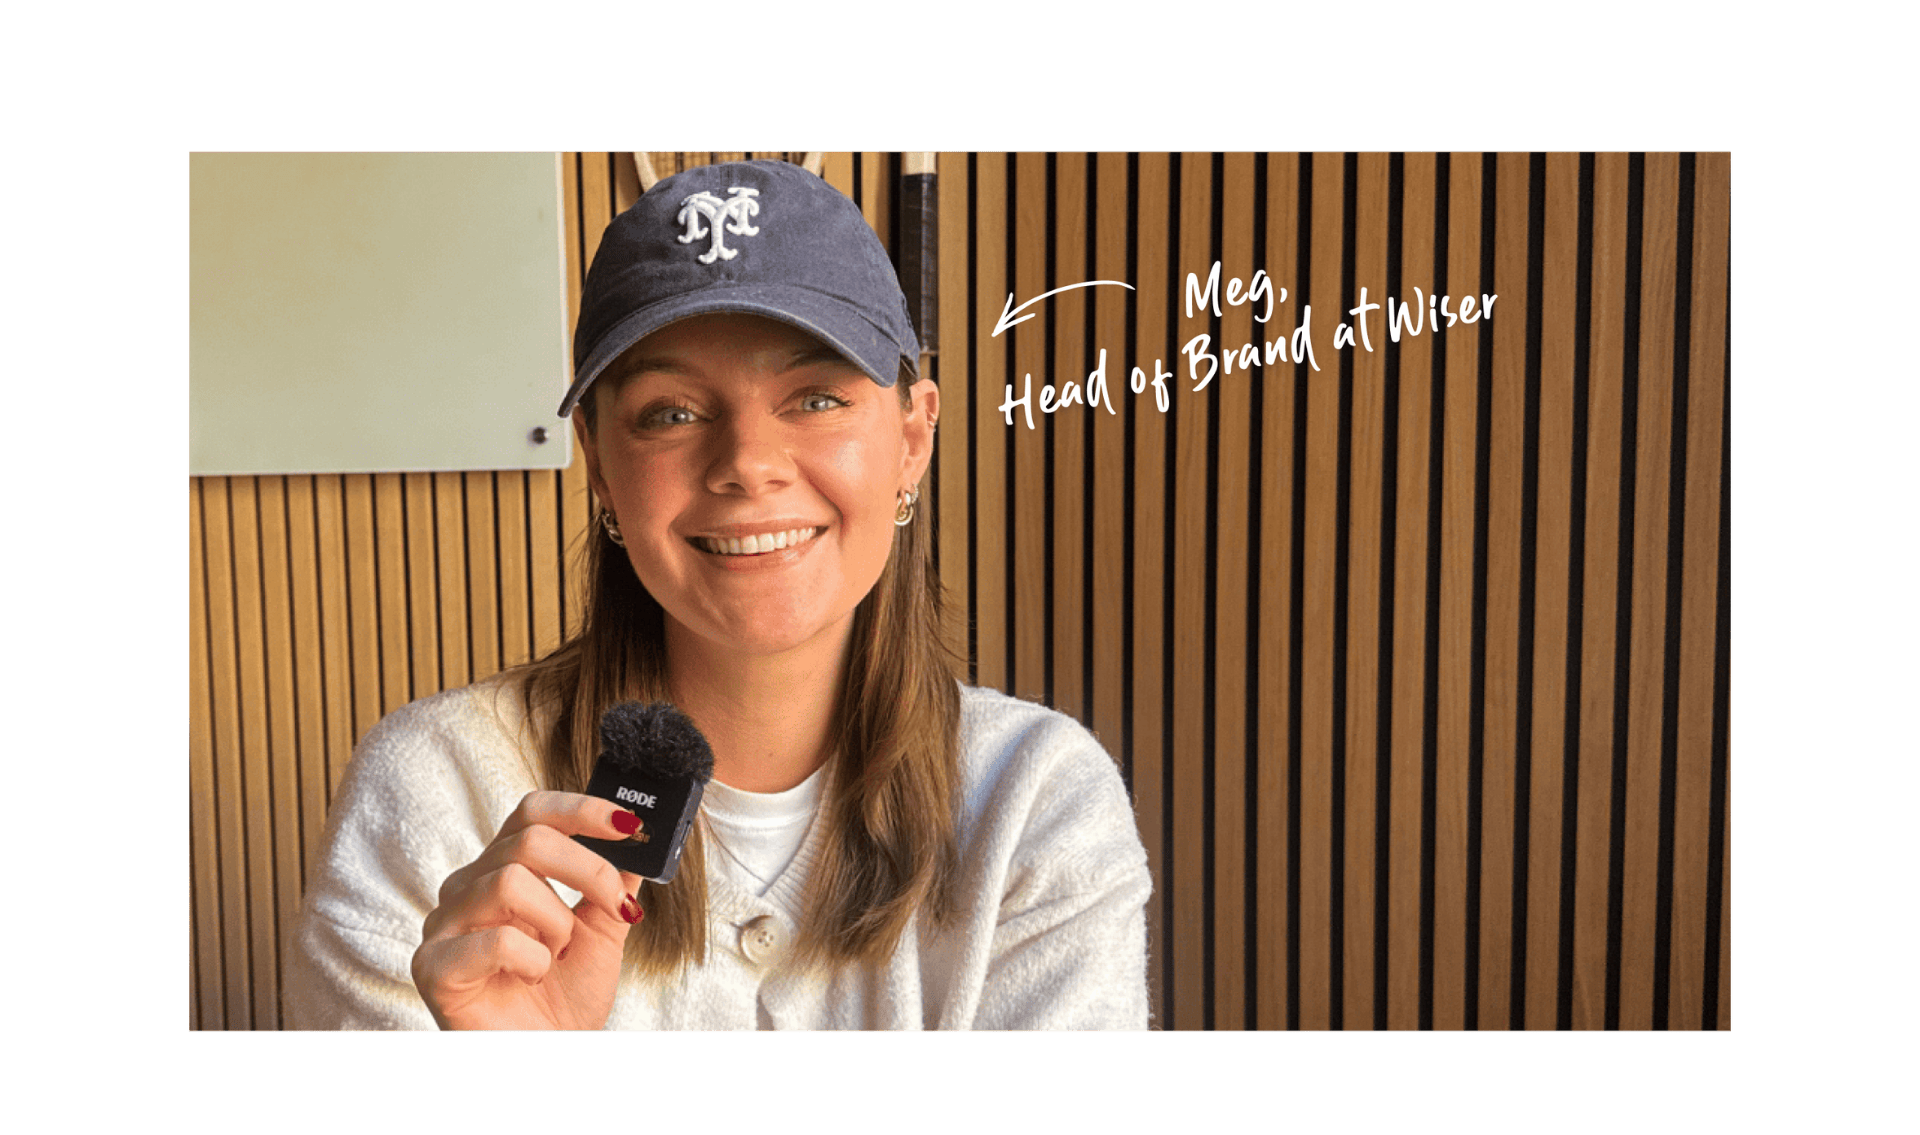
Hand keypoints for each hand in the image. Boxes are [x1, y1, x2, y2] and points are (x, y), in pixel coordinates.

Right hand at [412, 791, 646, 1030]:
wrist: (546, 1061)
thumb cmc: (563, 1000)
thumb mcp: (602, 932)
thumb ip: (614, 883)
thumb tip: (642, 838)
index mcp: (501, 869)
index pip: (531, 813)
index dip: (581, 810)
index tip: (629, 825)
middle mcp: (466, 888)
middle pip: (528, 839)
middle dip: (589, 871)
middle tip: (617, 908)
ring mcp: (443, 926)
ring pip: (508, 881)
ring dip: (556, 923)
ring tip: (556, 957)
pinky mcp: (432, 968)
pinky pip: (496, 940)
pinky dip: (533, 961)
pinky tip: (532, 979)